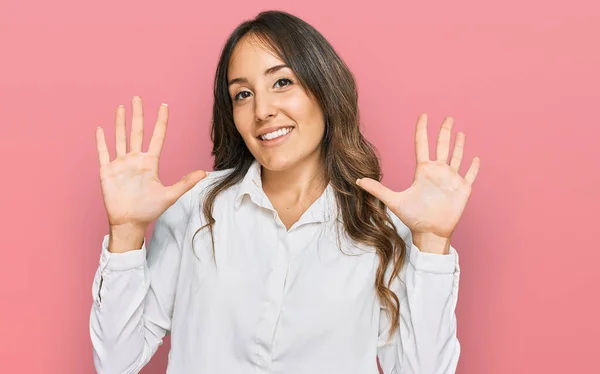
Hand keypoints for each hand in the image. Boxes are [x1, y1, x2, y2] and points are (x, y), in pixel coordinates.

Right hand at [95, 96, 207, 228]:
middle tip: (138, 97)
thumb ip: (186, 182)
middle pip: (137, 131)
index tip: (164, 106)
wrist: (130, 222)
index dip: (161, 122)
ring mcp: (121, 164)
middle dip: (138, 114)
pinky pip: (104, 153)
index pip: (157, 137)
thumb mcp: (170, 195)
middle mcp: (135, 159)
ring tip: (122, 107)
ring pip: (120, 138)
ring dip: (120, 122)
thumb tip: (205, 173)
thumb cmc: (150, 210)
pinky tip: (101, 128)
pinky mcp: (107, 171)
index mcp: (150, 163)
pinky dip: (102, 141)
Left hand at [356, 113, 479, 241]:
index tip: (423, 115)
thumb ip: (377, 189)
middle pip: (442, 146)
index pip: (422, 144)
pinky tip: (476, 158)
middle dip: (444, 131)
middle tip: (448, 117)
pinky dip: (473, 167)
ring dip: (459, 145)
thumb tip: (357, 180)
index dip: (422, 129)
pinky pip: (470, 175)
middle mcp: (438, 172)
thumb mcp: (394, 201)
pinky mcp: (463, 189)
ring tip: (460, 132)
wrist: (429, 233)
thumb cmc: (413, 218)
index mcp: (423, 171)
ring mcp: (451, 180)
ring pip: (457, 157)